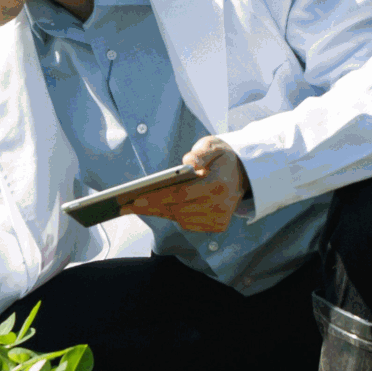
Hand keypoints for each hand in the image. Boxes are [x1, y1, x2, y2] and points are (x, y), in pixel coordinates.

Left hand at [124, 135, 248, 232]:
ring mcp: (220, 218)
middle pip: (177, 210)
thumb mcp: (214, 145)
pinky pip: (188, 223)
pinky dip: (172, 216)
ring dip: (158, 213)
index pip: (181, 195)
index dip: (157, 198)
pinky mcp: (218, 225)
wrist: (244, 174)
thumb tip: (188, 161)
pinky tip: (157, 209)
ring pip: (180, 218)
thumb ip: (201, 151)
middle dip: (150, 207)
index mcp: (219, 184)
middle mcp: (221, 205)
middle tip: (126, 206)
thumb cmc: (222, 158)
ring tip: (136, 207)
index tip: (135, 199)